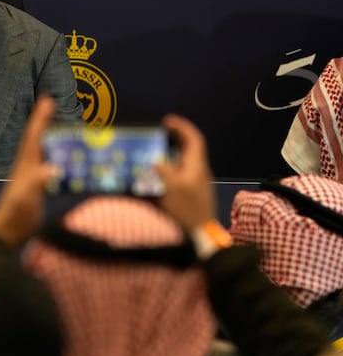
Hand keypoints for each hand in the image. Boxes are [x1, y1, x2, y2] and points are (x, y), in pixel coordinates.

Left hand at [0, 95, 59, 248]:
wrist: (7, 233)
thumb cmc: (16, 216)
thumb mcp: (28, 198)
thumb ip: (38, 182)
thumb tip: (53, 169)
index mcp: (26, 166)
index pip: (34, 137)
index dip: (40, 119)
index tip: (46, 100)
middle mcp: (26, 167)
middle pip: (35, 138)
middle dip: (42, 120)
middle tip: (50, 103)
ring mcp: (29, 176)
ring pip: (38, 148)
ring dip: (46, 134)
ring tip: (53, 121)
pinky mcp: (34, 186)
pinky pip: (45, 162)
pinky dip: (51, 153)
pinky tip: (57, 153)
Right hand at [155, 114, 216, 229]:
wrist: (200, 235)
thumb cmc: (186, 210)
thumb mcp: (172, 188)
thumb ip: (164, 171)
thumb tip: (157, 160)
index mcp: (196, 166)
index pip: (194, 139)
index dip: (181, 127)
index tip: (166, 121)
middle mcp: (199, 170)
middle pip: (190, 147)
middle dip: (175, 136)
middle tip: (158, 132)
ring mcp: (196, 182)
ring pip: (185, 159)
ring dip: (172, 150)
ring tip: (154, 148)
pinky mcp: (192, 192)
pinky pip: (181, 170)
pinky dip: (170, 164)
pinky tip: (158, 170)